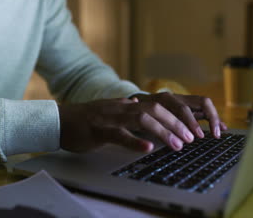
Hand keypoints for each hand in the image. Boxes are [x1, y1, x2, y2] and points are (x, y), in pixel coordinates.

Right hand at [58, 93, 226, 152]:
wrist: (60, 120)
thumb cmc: (86, 120)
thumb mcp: (111, 112)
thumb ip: (128, 110)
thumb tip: (143, 108)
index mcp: (127, 104)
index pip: (159, 105)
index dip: (178, 115)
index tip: (193, 129)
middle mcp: (121, 107)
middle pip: (156, 109)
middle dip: (177, 123)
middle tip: (192, 138)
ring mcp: (109, 117)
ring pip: (141, 119)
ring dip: (162, 131)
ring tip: (178, 145)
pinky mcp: (97, 130)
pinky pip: (118, 134)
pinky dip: (134, 141)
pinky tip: (147, 148)